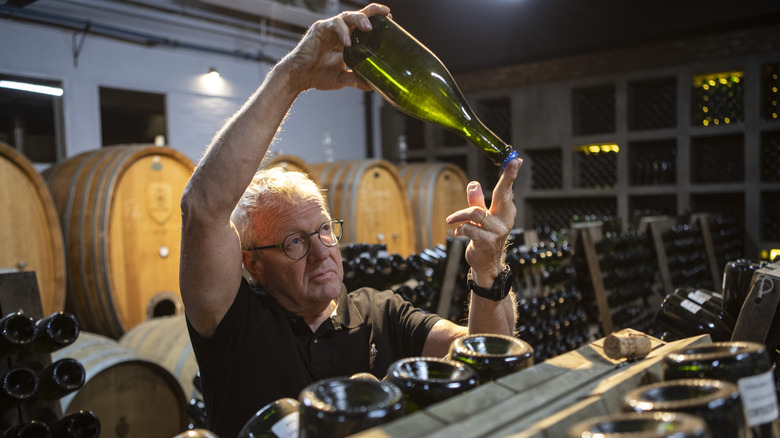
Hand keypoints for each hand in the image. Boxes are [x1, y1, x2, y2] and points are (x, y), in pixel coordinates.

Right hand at [281, 3, 389, 92]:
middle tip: (386, 15)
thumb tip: (371, 86)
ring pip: (347, 17)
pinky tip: (347, 42)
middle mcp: (339, 32)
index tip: (390, 18)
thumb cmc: (317, 75)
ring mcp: (329, 29)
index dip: (375, 19)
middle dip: (372, 13)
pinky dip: (342, 32)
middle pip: (357, 15)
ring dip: (359, 19)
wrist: (299, 77)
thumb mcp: (341, 78)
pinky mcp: (319, 29)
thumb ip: (355, 79)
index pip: (362, 24)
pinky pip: (334, 25)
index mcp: (346, 40)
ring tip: (368, 28)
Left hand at [446, 158, 521, 285]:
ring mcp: (498, 231)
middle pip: (503, 193)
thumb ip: (477, 201)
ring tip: (452, 221)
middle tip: (512, 162)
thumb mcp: (480, 218)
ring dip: (460, 216)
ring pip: (475, 212)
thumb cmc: (483, 239)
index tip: (516, 160)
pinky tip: (459, 233)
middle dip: (507, 177)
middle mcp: (505, 220)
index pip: (506, 190)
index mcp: (505, 212)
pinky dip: (460, 228)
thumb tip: (473, 183)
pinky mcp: (487, 241)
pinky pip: (469, 228)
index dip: (511, 174)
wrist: (485, 264)